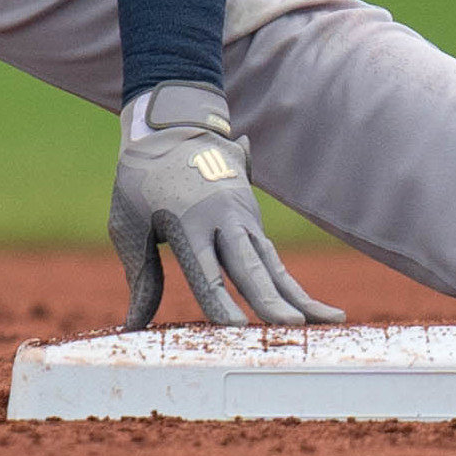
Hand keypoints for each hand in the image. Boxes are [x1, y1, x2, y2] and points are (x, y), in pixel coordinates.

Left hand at [107, 82, 345, 327]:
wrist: (170, 128)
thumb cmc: (140, 182)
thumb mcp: (127, 222)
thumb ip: (140, 276)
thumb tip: (133, 326)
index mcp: (187, 220)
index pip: (205, 270)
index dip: (220, 301)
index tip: (236, 328)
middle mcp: (223, 219)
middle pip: (249, 266)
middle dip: (269, 299)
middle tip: (291, 326)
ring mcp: (243, 218)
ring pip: (272, 265)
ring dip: (297, 296)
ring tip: (328, 323)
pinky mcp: (253, 222)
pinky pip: (276, 262)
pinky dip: (296, 288)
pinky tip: (325, 313)